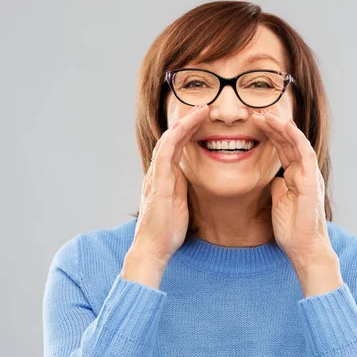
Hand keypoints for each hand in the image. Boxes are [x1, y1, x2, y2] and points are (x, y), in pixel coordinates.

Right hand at [126, 104, 208, 267]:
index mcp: (164, 177)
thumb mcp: (180, 202)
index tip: (203, 118)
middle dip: (187, 121)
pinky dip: (174, 138)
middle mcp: (157, 172)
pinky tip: (185, 126)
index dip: (189, 131)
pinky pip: (164, 155)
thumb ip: (182, 186)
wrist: (153, 250)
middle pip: (171, 138)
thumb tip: (189, 175)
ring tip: (199, 109)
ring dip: (183, 123)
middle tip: (203, 106)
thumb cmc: (167, 230)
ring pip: (168, 141)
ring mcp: (156, 177)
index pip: (176, 147)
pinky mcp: (158, 184)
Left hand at [252, 109, 336, 267]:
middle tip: (257, 112)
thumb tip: (273, 179)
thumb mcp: (279, 203)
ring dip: (281, 127)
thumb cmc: (292, 230)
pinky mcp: (311, 181)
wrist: (304, 249)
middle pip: (288, 142)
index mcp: (296, 177)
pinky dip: (295, 138)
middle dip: (273, 126)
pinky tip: (285, 125)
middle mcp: (304, 173)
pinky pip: (305, 153)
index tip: (255, 123)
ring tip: (266, 114)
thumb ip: (278, 188)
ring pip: (296, 143)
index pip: (283, 149)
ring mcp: (310, 175)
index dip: (270, 135)